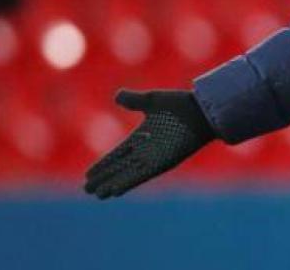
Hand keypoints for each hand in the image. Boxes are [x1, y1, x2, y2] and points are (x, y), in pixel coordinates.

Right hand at [83, 89, 216, 198]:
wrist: (203, 111)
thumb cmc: (181, 104)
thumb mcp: (152, 100)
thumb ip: (134, 100)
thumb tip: (117, 95)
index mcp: (142, 136)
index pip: (117, 154)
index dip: (103, 164)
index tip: (89, 174)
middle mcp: (146, 150)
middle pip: (119, 167)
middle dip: (104, 177)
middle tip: (86, 189)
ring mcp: (154, 157)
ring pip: (128, 174)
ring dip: (112, 184)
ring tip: (97, 194)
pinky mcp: (163, 162)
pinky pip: (141, 175)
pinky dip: (128, 182)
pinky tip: (115, 190)